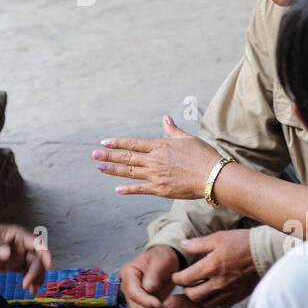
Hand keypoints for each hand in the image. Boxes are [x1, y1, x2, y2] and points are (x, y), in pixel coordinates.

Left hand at [0, 218, 53, 293]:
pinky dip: (30, 280)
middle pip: (37, 258)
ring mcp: (19, 255)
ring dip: (36, 278)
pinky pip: (26, 272)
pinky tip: (30, 289)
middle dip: (36, 272)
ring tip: (32, 291)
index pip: (37, 243)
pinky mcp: (13, 264)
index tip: (49, 265)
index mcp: (18, 235)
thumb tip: (7, 254)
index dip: (45, 253)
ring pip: (34, 267)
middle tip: (28, 285)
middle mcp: (22, 245)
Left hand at [94, 115, 222, 200]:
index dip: (117, 142)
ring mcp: (155, 175)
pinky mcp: (160, 189)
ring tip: (99, 167)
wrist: (213, 175)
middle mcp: (154, 160)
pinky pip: (140, 189)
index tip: (104, 142)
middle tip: (94, 155)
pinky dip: (128, 189)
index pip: (133, 143)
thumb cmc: (203, 155)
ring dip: (112, 170)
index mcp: (159, 146)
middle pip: (126, 157)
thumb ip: (173, 130)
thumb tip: (165, 118)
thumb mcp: (187, 138)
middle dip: (109, 156)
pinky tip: (117, 189)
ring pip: (129, 172)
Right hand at [118, 245, 180, 307]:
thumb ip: (154, 273)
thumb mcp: (160, 260)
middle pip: (133, 305)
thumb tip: (148, 288)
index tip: (158, 304)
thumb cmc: (162, 258)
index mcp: (128, 273)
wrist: (165, 261)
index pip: (132, 292)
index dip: (144, 300)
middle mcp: (127, 286)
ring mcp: (133, 296)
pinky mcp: (140, 304)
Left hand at [172, 230, 258, 307]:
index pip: (185, 279)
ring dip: (199, 297)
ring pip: (206, 303)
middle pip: (193, 296)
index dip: (176, 278)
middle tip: (186, 283)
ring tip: (198, 288)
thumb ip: (198, 244)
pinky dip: (214, 300)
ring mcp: (228, 292)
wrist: (265, 253)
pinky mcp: (237, 296)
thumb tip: (184, 245)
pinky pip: (221, 304)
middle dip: (186, 290)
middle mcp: (217, 283)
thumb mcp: (217, 238)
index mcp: (210, 267)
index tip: (176, 276)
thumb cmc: (242, 243)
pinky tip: (214, 292)